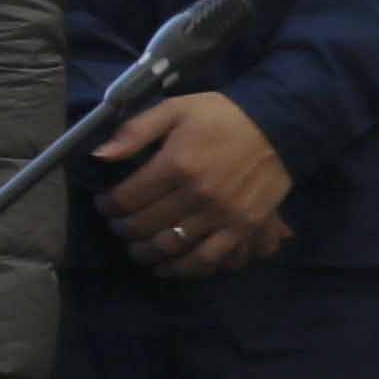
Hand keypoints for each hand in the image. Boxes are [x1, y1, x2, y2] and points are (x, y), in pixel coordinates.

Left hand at [92, 93, 292, 276]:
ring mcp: (222, 214)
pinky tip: (167, 268)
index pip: (128, 198)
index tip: (104, 205)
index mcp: (176, 164)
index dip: (108, 206)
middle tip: (118, 226)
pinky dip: (184, 269)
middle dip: (123, 229)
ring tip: (136, 249)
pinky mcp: (243, 227)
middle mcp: (197, 194)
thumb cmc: (221, 116)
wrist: (279, 126)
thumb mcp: (174, 109)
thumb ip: (135, 132)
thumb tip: (100, 155)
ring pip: (172, 246)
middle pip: (146, 225)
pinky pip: (209, 258)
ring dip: (147, 253)